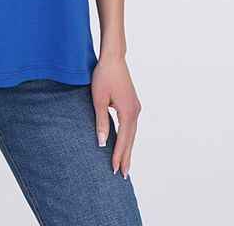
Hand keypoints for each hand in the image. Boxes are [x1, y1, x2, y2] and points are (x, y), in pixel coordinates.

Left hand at [91, 53, 141, 179]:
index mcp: (128, 112)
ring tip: (124, 164)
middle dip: (126, 157)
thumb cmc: (104, 76)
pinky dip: (128, 137)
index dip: (118, 155)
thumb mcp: (98, 100)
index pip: (123, 140)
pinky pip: (131, 126)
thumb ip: (101, 122)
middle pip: (130, 140)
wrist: (113, 58)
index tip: (114, 170)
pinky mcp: (132, 103)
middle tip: (123, 175)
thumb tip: (102, 143)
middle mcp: (135, 111)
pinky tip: (124, 142)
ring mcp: (135, 107)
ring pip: (132, 133)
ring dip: (128, 148)